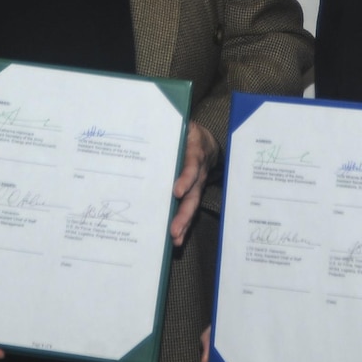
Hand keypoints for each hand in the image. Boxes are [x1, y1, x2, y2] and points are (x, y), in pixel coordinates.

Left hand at [171, 122, 216, 246]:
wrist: (205, 141)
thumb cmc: (189, 133)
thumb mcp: (184, 125)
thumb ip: (175, 126)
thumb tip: (156, 120)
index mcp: (194, 153)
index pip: (192, 167)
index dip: (186, 178)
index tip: (177, 191)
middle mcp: (197, 174)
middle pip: (193, 195)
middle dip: (184, 214)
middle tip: (174, 230)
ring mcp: (195, 186)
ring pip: (191, 206)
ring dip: (183, 224)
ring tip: (175, 240)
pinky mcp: (191, 193)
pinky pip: (188, 209)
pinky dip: (182, 224)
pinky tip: (174, 239)